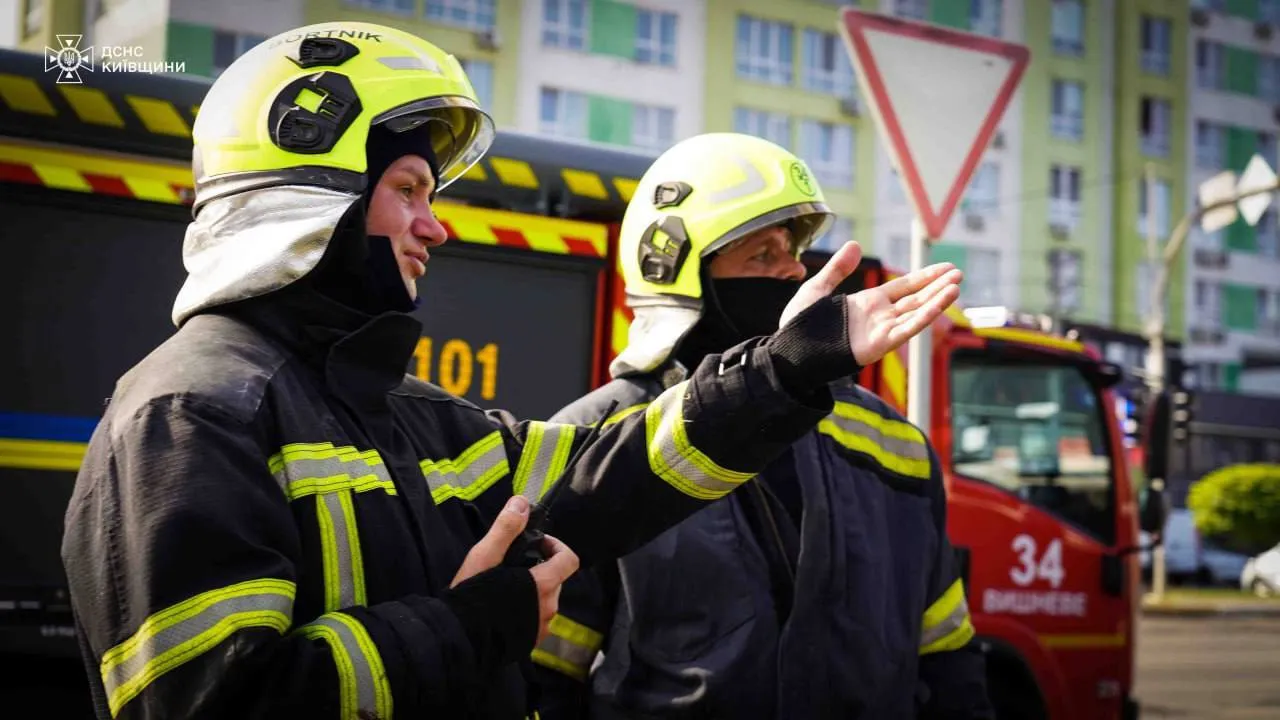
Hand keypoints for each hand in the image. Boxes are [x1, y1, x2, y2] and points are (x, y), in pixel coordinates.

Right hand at [450, 496, 580, 642]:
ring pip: (546, 600)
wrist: (456, 639)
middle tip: (512, 565)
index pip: (569, 560)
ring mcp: (540, 628)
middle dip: (540, 568)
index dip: (556, 546)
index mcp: (543, 586)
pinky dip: (526, 610)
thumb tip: (521, 503)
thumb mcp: (485, 556)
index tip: (537, 544)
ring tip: (504, 588)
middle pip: (556, 579)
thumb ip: (506, 529)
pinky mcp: (529, 642)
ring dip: (532, 590)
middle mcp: (547, 609)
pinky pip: (536, 619)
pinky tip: (502, 608)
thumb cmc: (470, 596)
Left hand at [779, 241, 962, 366]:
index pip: (904, 287)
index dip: (925, 277)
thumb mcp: (817, 288)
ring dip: (937, 300)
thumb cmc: (800, 325)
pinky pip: (907, 329)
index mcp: (868, 303)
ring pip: (916, 313)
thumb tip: (854, 244)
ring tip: (956, 286)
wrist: (790, 352)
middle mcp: (879, 316)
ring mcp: (881, 330)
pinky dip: (925, 317)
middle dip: (937, 286)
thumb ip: (838, 269)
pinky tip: (940, 303)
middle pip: (916, 298)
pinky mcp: (879, 344)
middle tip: (959, 273)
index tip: (945, 268)